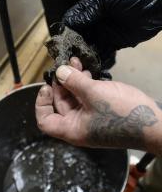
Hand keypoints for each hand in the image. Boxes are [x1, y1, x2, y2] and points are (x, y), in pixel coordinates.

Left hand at [35, 58, 161, 153]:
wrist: (154, 124)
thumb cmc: (122, 113)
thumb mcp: (95, 94)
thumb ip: (74, 82)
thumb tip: (59, 72)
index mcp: (72, 129)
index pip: (45, 121)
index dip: (41, 103)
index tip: (47, 86)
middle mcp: (78, 126)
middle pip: (60, 104)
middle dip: (61, 83)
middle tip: (64, 65)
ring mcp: (91, 119)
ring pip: (75, 98)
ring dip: (74, 80)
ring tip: (75, 62)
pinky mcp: (102, 111)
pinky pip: (87, 97)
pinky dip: (85, 84)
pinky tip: (88, 71)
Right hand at [63, 0, 161, 65]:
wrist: (157, 5)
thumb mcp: (109, 0)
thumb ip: (90, 11)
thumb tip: (70, 21)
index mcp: (93, 8)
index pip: (74, 19)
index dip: (67, 30)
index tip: (60, 42)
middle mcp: (97, 21)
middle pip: (80, 35)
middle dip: (74, 46)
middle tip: (67, 58)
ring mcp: (105, 33)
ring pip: (90, 46)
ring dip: (84, 55)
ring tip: (77, 65)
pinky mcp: (115, 43)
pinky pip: (103, 53)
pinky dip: (98, 59)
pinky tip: (91, 66)